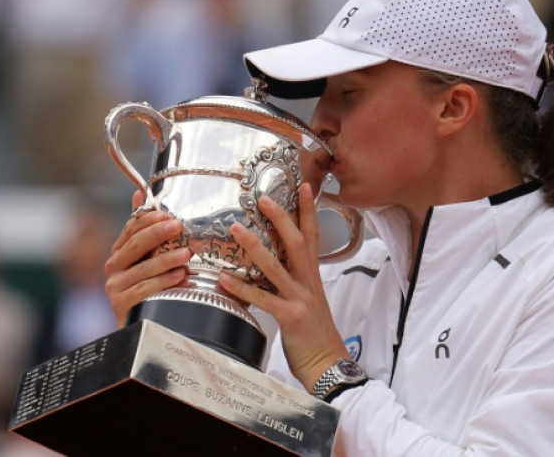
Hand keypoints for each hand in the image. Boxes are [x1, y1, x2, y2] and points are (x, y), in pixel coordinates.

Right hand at [103, 191, 192, 325]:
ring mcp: (115, 286)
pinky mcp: (121, 304)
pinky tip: (180, 276)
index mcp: (120, 252)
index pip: (131, 229)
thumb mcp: (144, 258)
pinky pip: (144, 289)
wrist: (140, 327)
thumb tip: (139, 194)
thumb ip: (142, 228)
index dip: (149, 220)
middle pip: (135, 245)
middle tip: (178, 226)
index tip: (167, 214)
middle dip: (158, 233)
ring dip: (166, 259)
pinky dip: (164, 281)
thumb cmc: (146, 289)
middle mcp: (114, 267)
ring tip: (186, 253)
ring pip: (142, 268)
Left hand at [219, 183, 348, 391]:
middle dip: (281, 218)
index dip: (308, 211)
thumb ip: (294, 285)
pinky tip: (224, 279)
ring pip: (276, 265)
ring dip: (254, 245)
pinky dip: (242, 287)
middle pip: (297, 242)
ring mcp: (300, 298)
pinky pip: (263, 298)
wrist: (329, 365)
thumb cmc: (316, 336)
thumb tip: (276, 272)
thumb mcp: (309, 303)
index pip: (313, 236)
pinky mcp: (291, 317)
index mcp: (312, 278)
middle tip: (263, 198)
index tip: (302, 187)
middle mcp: (308, 283)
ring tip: (236, 229)